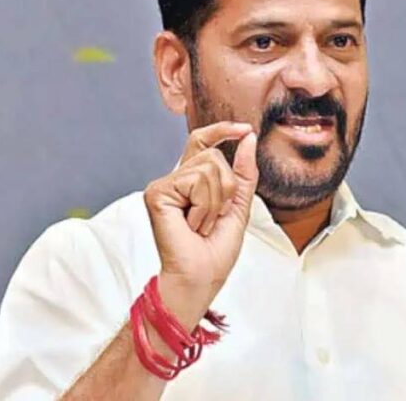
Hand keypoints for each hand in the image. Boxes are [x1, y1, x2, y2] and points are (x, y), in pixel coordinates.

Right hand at [142, 121, 257, 328]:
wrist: (201, 275)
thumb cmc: (215, 249)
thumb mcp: (238, 204)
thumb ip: (243, 172)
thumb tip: (248, 137)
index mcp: (192, 180)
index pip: (202, 141)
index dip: (222, 130)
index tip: (245, 129)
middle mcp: (175, 179)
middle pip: (213, 155)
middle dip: (226, 188)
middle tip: (214, 217)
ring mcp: (164, 185)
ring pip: (209, 166)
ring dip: (216, 201)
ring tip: (202, 224)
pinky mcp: (157, 192)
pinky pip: (196, 180)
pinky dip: (204, 206)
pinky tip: (192, 225)